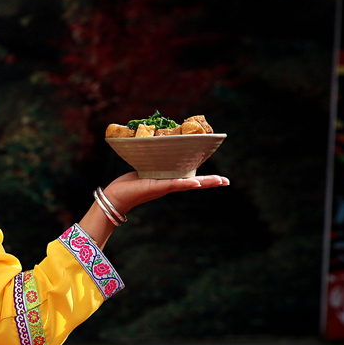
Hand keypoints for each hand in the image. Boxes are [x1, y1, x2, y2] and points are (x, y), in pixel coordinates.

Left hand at [102, 171, 229, 215]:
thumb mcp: (144, 169)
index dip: (205, 178)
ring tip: (220, 181)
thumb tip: (156, 148)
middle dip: (211, 182)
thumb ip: (153, 163)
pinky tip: (196, 182)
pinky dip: (185, 183)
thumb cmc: (128, 184)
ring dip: (204, 182)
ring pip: (188, 184)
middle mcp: (169, 185)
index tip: (221, 179)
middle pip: (194, 183)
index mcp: (169, 181)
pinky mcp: (156, 187)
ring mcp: (164, 187)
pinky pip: (173, 184)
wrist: (116, 196)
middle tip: (227, 181)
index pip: (190, 179)